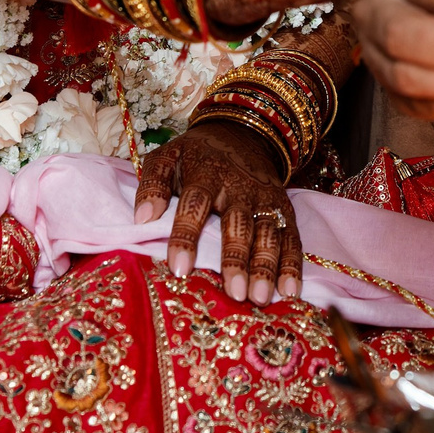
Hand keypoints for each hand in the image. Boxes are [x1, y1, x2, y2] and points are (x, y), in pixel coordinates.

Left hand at [134, 119, 303, 303]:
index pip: (195, 204)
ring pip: (268, 233)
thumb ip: (153, 185)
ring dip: (266, 266)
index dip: (186, 236)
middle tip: (234, 292)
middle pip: (239, 224)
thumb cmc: (196, 156)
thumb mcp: (169, 158)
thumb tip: (141, 219)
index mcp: (206, 173)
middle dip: (237, 258)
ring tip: (260, 298)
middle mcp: (239, 186)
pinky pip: (291, 237)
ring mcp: (264, 199)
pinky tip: (290, 292)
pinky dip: (292, 264)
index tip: (179, 269)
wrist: (241, 134)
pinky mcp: (284, 209)